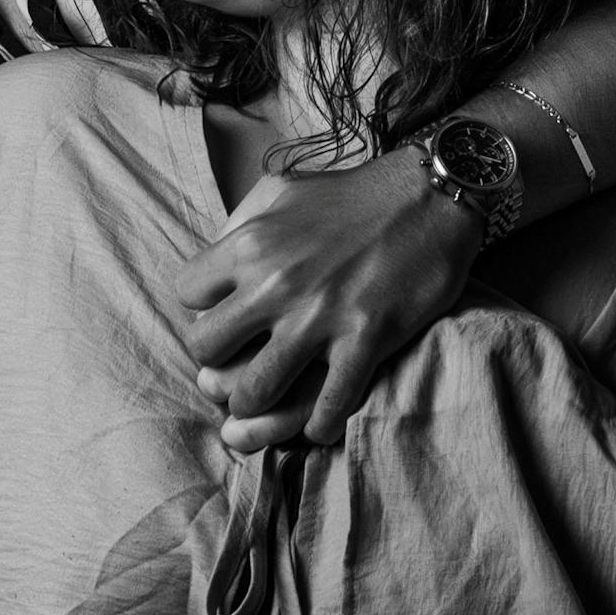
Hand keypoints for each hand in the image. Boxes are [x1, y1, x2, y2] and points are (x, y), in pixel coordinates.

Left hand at [177, 150, 482, 451]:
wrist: (428, 198)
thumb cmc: (353, 196)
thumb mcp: (282, 190)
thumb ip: (241, 221)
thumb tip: (215, 254)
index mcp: (251, 243)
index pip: (187, 293)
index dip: (202, 308)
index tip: (225, 316)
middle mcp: (275, 282)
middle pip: (206, 348)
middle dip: (216, 361)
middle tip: (238, 362)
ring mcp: (319, 316)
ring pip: (254, 392)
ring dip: (255, 405)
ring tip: (267, 401)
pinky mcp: (364, 341)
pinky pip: (326, 407)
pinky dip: (318, 424)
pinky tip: (319, 421)